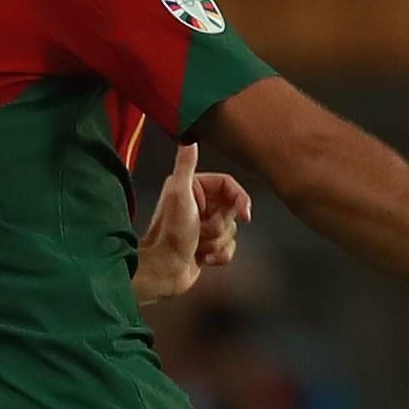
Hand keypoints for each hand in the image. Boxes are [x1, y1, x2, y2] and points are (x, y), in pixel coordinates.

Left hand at [134, 142, 251, 305]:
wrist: (163, 270)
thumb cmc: (170, 234)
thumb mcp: (179, 194)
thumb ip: (185, 166)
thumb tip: (188, 138)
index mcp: (193, 188)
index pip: (229, 186)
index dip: (240, 199)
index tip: (245, 214)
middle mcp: (198, 204)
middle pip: (231, 210)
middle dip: (219, 225)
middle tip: (200, 231)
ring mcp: (203, 226)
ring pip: (231, 231)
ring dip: (216, 242)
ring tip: (197, 245)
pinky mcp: (207, 245)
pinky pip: (229, 248)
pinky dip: (218, 256)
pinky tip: (202, 258)